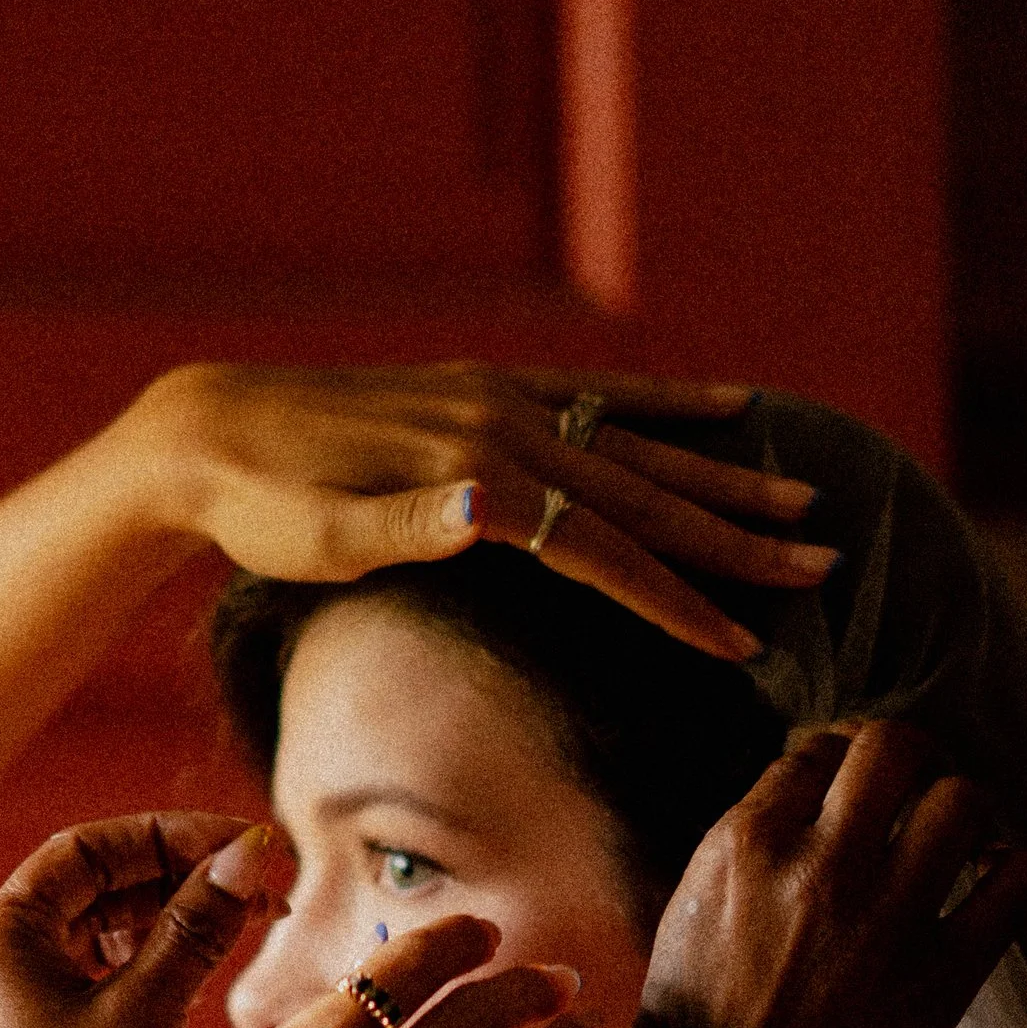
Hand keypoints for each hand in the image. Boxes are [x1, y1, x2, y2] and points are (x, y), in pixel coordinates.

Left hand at [0, 812, 275, 1027]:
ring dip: (170, 930)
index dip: (174, 838)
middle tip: (262, 890)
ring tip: (247, 930)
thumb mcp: (150, 1011)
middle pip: (91, 893)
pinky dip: (150, 979)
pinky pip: (94, 997)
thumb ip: (198, 925)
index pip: (88, 851)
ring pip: (96, 946)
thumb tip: (246, 858)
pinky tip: (207, 985)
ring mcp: (4, 1024)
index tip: (249, 847)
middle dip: (179, 883)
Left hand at [119, 361, 837, 659]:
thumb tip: (492, 509)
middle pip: (643, 490)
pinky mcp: (487, 387)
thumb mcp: (316, 536)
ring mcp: (500, 398)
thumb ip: (410, 524)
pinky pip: (602, 394)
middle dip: (735, 536)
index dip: (672, 596)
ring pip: (638, 441)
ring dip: (724, 475)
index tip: (739, 641)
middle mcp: (501, 424)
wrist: (204, 430)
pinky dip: (670, 402)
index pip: (598, 545)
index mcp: (471, 471)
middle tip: (822, 568)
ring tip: (802, 502)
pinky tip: (728, 403)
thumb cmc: (258, 508)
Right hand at [591, 725, 1026, 1027]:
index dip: (836, 761)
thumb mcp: (694, 914)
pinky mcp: (939, 982)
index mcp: (745, 845)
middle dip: (910, 759)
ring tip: (957, 837)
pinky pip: (1011, 889)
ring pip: (963, 803)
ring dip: (964, 810)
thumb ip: (753, 855)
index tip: (846, 787)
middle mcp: (819, 867)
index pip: (816, 751)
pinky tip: (993, 880)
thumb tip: (807, 808)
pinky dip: (1011, 871)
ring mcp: (886, 922)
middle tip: (912, 790)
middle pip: (896, 747)